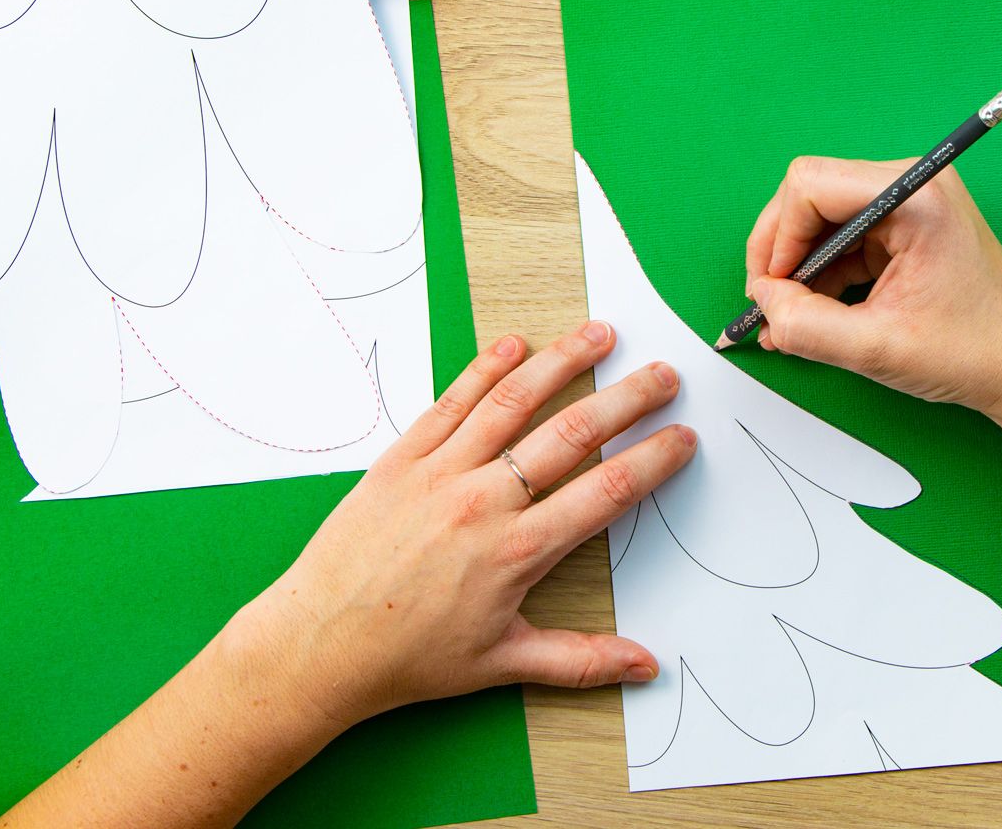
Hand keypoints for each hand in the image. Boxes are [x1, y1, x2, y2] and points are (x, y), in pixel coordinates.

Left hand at [224, 322, 696, 727]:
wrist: (318, 644)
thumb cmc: (408, 657)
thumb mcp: (502, 664)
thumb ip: (581, 661)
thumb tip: (645, 666)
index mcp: (517, 551)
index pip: (607, 490)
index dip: (654, 459)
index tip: (682, 436)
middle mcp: (484, 501)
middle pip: (573, 433)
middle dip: (627, 399)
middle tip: (663, 374)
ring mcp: (440, 473)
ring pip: (513, 403)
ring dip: (563, 362)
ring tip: (601, 334)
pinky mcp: (400, 460)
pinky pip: (449, 403)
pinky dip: (483, 370)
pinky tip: (513, 345)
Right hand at [745, 155, 1001, 418]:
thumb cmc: (975, 352)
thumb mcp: (878, 348)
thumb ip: (807, 326)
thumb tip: (763, 304)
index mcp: (914, 196)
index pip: (810, 185)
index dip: (777, 239)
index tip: (771, 291)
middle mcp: (910, 186)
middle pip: (810, 196)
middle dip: (782, 252)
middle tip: (770, 305)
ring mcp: (908, 206)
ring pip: (821, 220)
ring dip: (799, 268)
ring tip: (791, 320)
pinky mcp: (905, 231)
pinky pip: (842, 240)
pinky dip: (820, 275)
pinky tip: (813, 314)